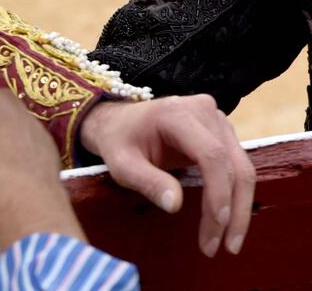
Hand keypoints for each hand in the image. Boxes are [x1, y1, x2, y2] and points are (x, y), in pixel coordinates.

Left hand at [79, 96, 253, 257]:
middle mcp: (206, 112)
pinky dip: (235, 196)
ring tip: (228, 243)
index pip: (212, 155)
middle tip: (225, 247)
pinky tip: (228, 223)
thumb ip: (146, 181)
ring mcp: (218, 121)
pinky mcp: (223, 133)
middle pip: (233, 165)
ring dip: (239, 208)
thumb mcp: (121, 163)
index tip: (217, 224)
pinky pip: (237, 167)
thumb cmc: (118, 141)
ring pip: (242, 169)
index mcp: (178, 114)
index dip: (219, 191)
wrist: (119, 121)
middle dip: (231, 210)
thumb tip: (175, 205)